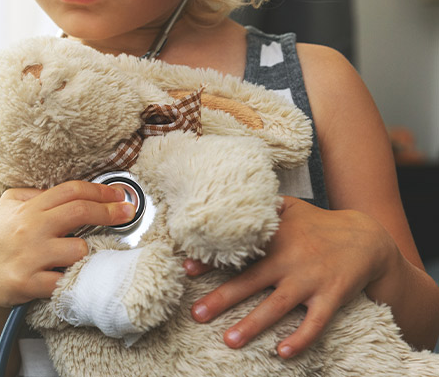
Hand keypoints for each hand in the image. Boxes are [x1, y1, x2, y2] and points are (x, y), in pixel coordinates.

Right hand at [0, 181, 134, 308]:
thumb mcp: (10, 204)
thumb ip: (37, 194)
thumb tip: (72, 191)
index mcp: (29, 208)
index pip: (71, 191)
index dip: (100, 192)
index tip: (120, 197)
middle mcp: (30, 228)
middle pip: (79, 212)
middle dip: (109, 212)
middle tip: (127, 214)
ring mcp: (29, 256)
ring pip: (78, 249)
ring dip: (86, 253)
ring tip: (80, 256)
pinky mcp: (27, 283)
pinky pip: (64, 282)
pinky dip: (73, 281)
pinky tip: (72, 278)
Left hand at [183, 196, 397, 357]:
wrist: (367, 238)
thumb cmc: (318, 224)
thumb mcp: (290, 207)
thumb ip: (260, 205)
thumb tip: (225, 199)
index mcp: (275, 238)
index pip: (237, 250)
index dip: (211, 259)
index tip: (186, 269)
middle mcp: (289, 259)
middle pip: (250, 281)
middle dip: (222, 298)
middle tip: (197, 314)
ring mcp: (311, 280)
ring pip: (277, 306)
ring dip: (253, 325)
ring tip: (230, 341)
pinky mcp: (331, 297)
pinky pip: (315, 322)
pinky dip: (301, 338)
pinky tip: (282, 353)